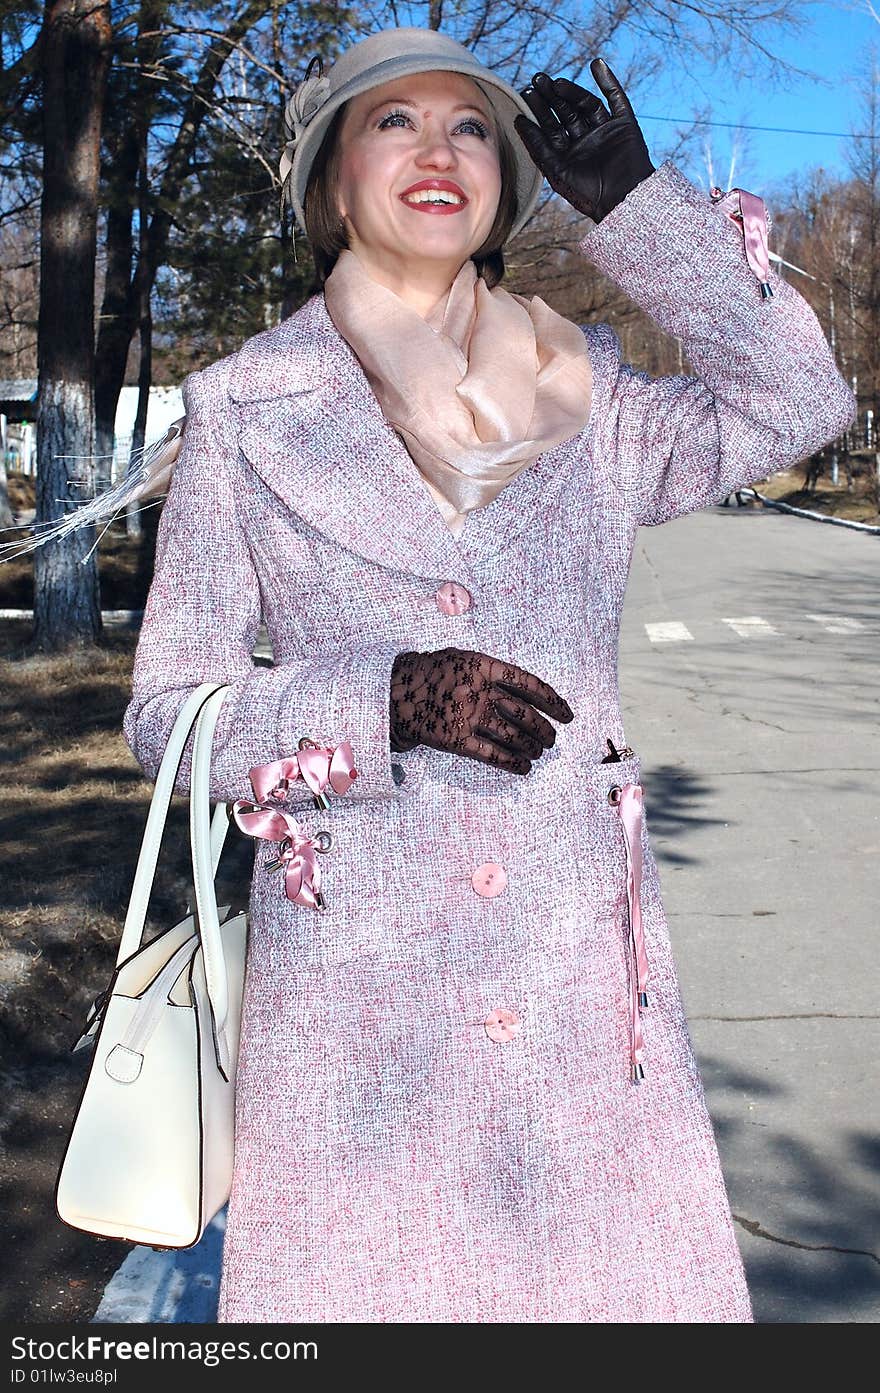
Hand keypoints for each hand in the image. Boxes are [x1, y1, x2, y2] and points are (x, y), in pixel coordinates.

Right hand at [389, 647, 573, 775]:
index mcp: (483, 666)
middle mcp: (478, 690)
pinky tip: (522, 767)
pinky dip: (512, 763)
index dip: (553, 702)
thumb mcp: (461, 658)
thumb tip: (527, 692)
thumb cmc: (431, 675)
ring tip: (537, 753)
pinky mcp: (456, 740)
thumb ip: (492, 671)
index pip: (529, 684)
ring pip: (513, 736)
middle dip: (544, 730)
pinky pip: (493, 755)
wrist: (394, 694)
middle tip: (551, 739)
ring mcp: (467, 716)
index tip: (566, 715)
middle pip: (525, 714)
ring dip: (530, 747)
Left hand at [513, 58, 653, 222]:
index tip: (526, 93)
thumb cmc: (586, 193)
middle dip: (551, 97)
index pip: (550, 126)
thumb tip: (518, 120)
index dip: (538, 110)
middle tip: (538, 79)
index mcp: (568, 153)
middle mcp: (585, 140)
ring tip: (557, 82)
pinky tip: (596, 64)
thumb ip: (537, 145)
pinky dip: (608, 81)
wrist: (622, 200)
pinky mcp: (625, 124)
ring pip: (586, 104)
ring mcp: (605, 131)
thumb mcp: (555, 169)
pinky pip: (616, 98)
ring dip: (572, 91)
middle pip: (566, 112)